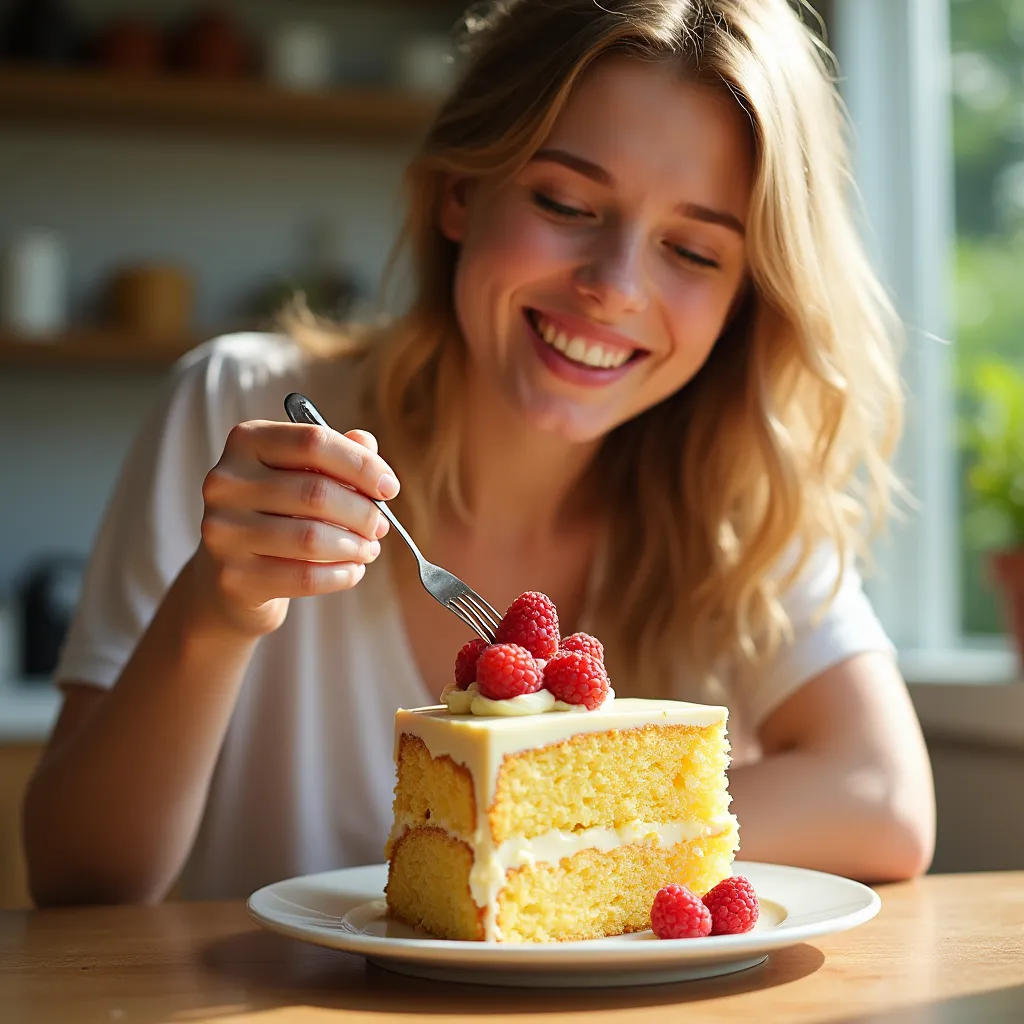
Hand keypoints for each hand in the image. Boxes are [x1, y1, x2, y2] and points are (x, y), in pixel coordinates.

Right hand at [191, 420, 398, 636]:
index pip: (314, 442)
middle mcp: (226, 482)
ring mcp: (223, 531)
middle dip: (363, 512)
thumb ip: (335, 454)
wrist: (231, 575)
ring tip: (369, 549)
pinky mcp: (234, 577)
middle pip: (316, 493)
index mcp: (247, 442)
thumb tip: (368, 443)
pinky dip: (341, 575)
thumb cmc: (277, 513)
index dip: (361, 465)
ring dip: (355, 546)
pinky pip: (304, 577)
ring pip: (311, 537)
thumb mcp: (302, 474)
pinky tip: (353, 571)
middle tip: (380, 525)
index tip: (389, 488)